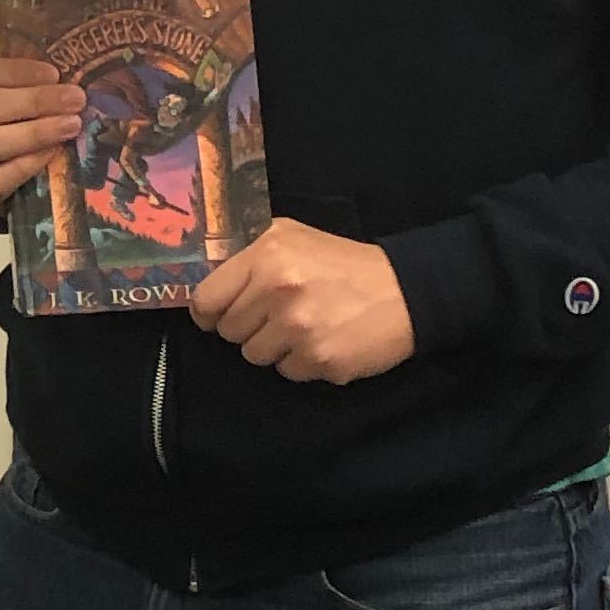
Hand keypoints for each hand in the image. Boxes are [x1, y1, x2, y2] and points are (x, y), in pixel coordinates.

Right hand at [0, 50, 85, 213]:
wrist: (0, 167)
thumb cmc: (17, 115)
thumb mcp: (22, 87)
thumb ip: (38, 77)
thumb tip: (77, 69)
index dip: (18, 71)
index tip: (55, 74)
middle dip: (35, 102)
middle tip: (75, 100)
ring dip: (34, 133)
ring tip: (71, 126)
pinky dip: (25, 166)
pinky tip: (52, 154)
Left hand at [189, 221, 414, 383]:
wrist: (406, 290)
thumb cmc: (342, 264)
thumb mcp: (292, 237)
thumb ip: (247, 253)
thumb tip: (202, 276)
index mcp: (266, 253)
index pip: (205, 300)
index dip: (211, 312)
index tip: (223, 314)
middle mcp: (278, 287)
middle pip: (229, 332)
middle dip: (250, 327)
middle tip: (281, 314)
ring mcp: (298, 326)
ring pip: (254, 356)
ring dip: (275, 347)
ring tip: (306, 325)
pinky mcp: (319, 359)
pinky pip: (286, 372)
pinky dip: (302, 363)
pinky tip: (325, 340)